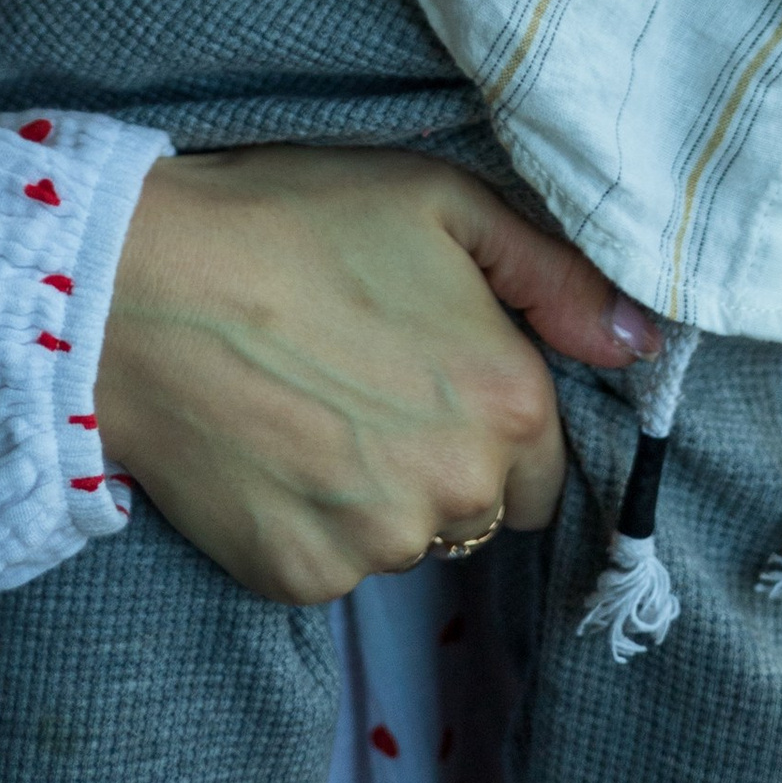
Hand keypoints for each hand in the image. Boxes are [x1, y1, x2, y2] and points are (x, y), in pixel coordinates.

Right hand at [92, 145, 657, 602]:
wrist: (142, 283)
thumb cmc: (296, 222)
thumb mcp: (441, 203)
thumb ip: (556, 277)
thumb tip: (639, 341)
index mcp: (507, 404)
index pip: (545, 467)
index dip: (495, 419)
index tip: (436, 374)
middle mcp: (458, 493)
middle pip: (480, 507)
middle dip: (442, 459)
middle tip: (365, 380)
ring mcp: (375, 546)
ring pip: (406, 538)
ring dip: (377, 493)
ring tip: (308, 405)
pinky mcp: (297, 579)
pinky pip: (331, 564)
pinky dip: (309, 520)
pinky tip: (269, 446)